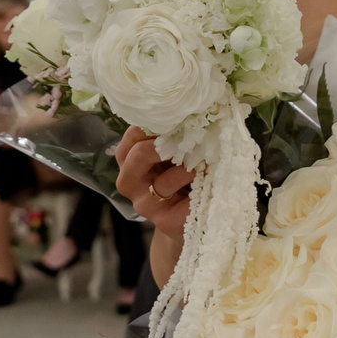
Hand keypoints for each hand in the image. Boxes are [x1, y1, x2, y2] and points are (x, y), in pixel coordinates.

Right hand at [116, 129, 192, 281]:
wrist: (185, 218)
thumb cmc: (180, 178)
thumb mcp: (172, 155)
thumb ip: (173, 138)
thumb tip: (195, 115)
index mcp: (126, 159)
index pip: (133, 133)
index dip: (159, 124)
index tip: (181, 120)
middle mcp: (128, 182)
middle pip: (140, 153)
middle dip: (170, 144)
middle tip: (194, 140)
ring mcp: (144, 204)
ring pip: (165, 181)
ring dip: (190, 170)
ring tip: (204, 166)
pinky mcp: (163, 221)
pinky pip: (185, 203)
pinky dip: (201, 192)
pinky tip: (209, 187)